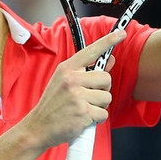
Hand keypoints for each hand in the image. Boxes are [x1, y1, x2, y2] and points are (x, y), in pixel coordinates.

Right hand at [20, 29, 125, 149]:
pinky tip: (83, 118)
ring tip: (83, 108)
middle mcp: (72, 79)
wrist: (38, 126)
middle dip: (103, 89)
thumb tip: (110, 60)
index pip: (91, 51)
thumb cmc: (53, 104)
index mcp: (67, 69)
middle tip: (89, 96)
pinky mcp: (83, 112)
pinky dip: (96, 119)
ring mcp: (77, 96)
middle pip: (106, 78)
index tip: (122, 33)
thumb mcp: (64, 82)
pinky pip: (103, 113)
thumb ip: (87, 71)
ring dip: (99, 106)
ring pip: (107, 97)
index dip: (108, 41)